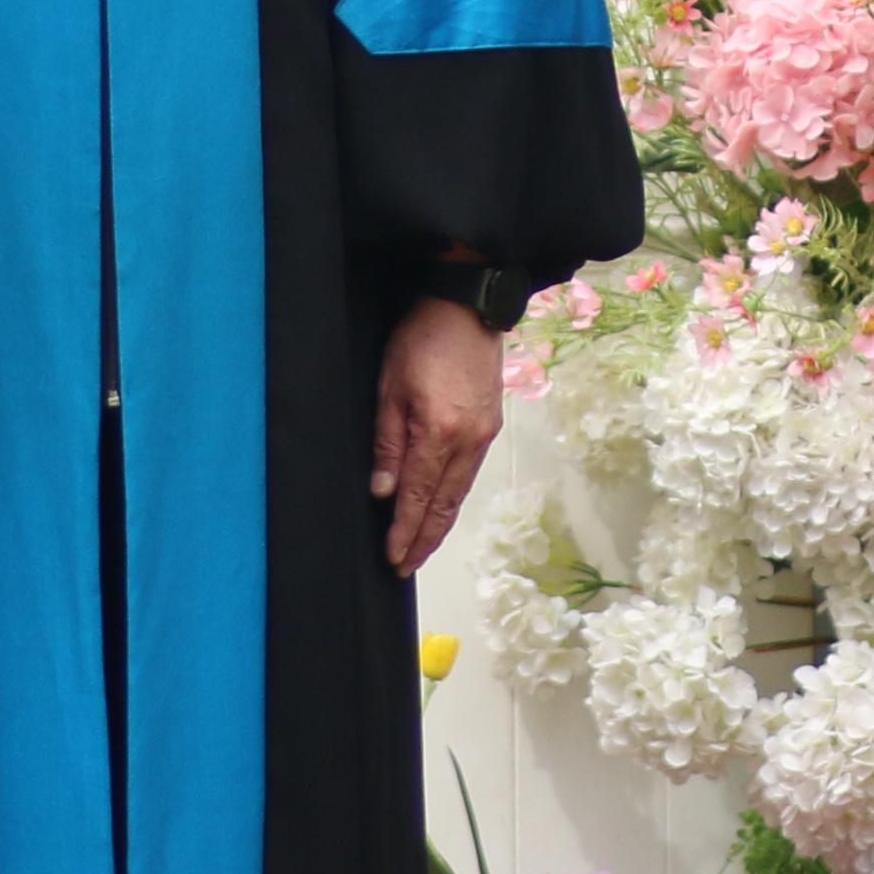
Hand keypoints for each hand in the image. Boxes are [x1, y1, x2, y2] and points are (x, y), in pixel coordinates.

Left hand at [372, 297, 503, 576]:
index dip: (404, 530)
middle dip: (424, 540)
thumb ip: (387, 444)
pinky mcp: (490, 426)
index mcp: (438, 432)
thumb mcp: (389, 388)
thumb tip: (383, 491)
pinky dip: (454, 498)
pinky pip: (469, 474)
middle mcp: (468, 441)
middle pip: (444, 504)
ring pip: (460, 493)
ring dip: (440, 524)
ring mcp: (484, 435)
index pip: (419, 496)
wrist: (467, 307)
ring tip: (421, 547)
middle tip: (404, 566)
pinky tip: (442, 508)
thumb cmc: (421, 339)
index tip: (392, 557)